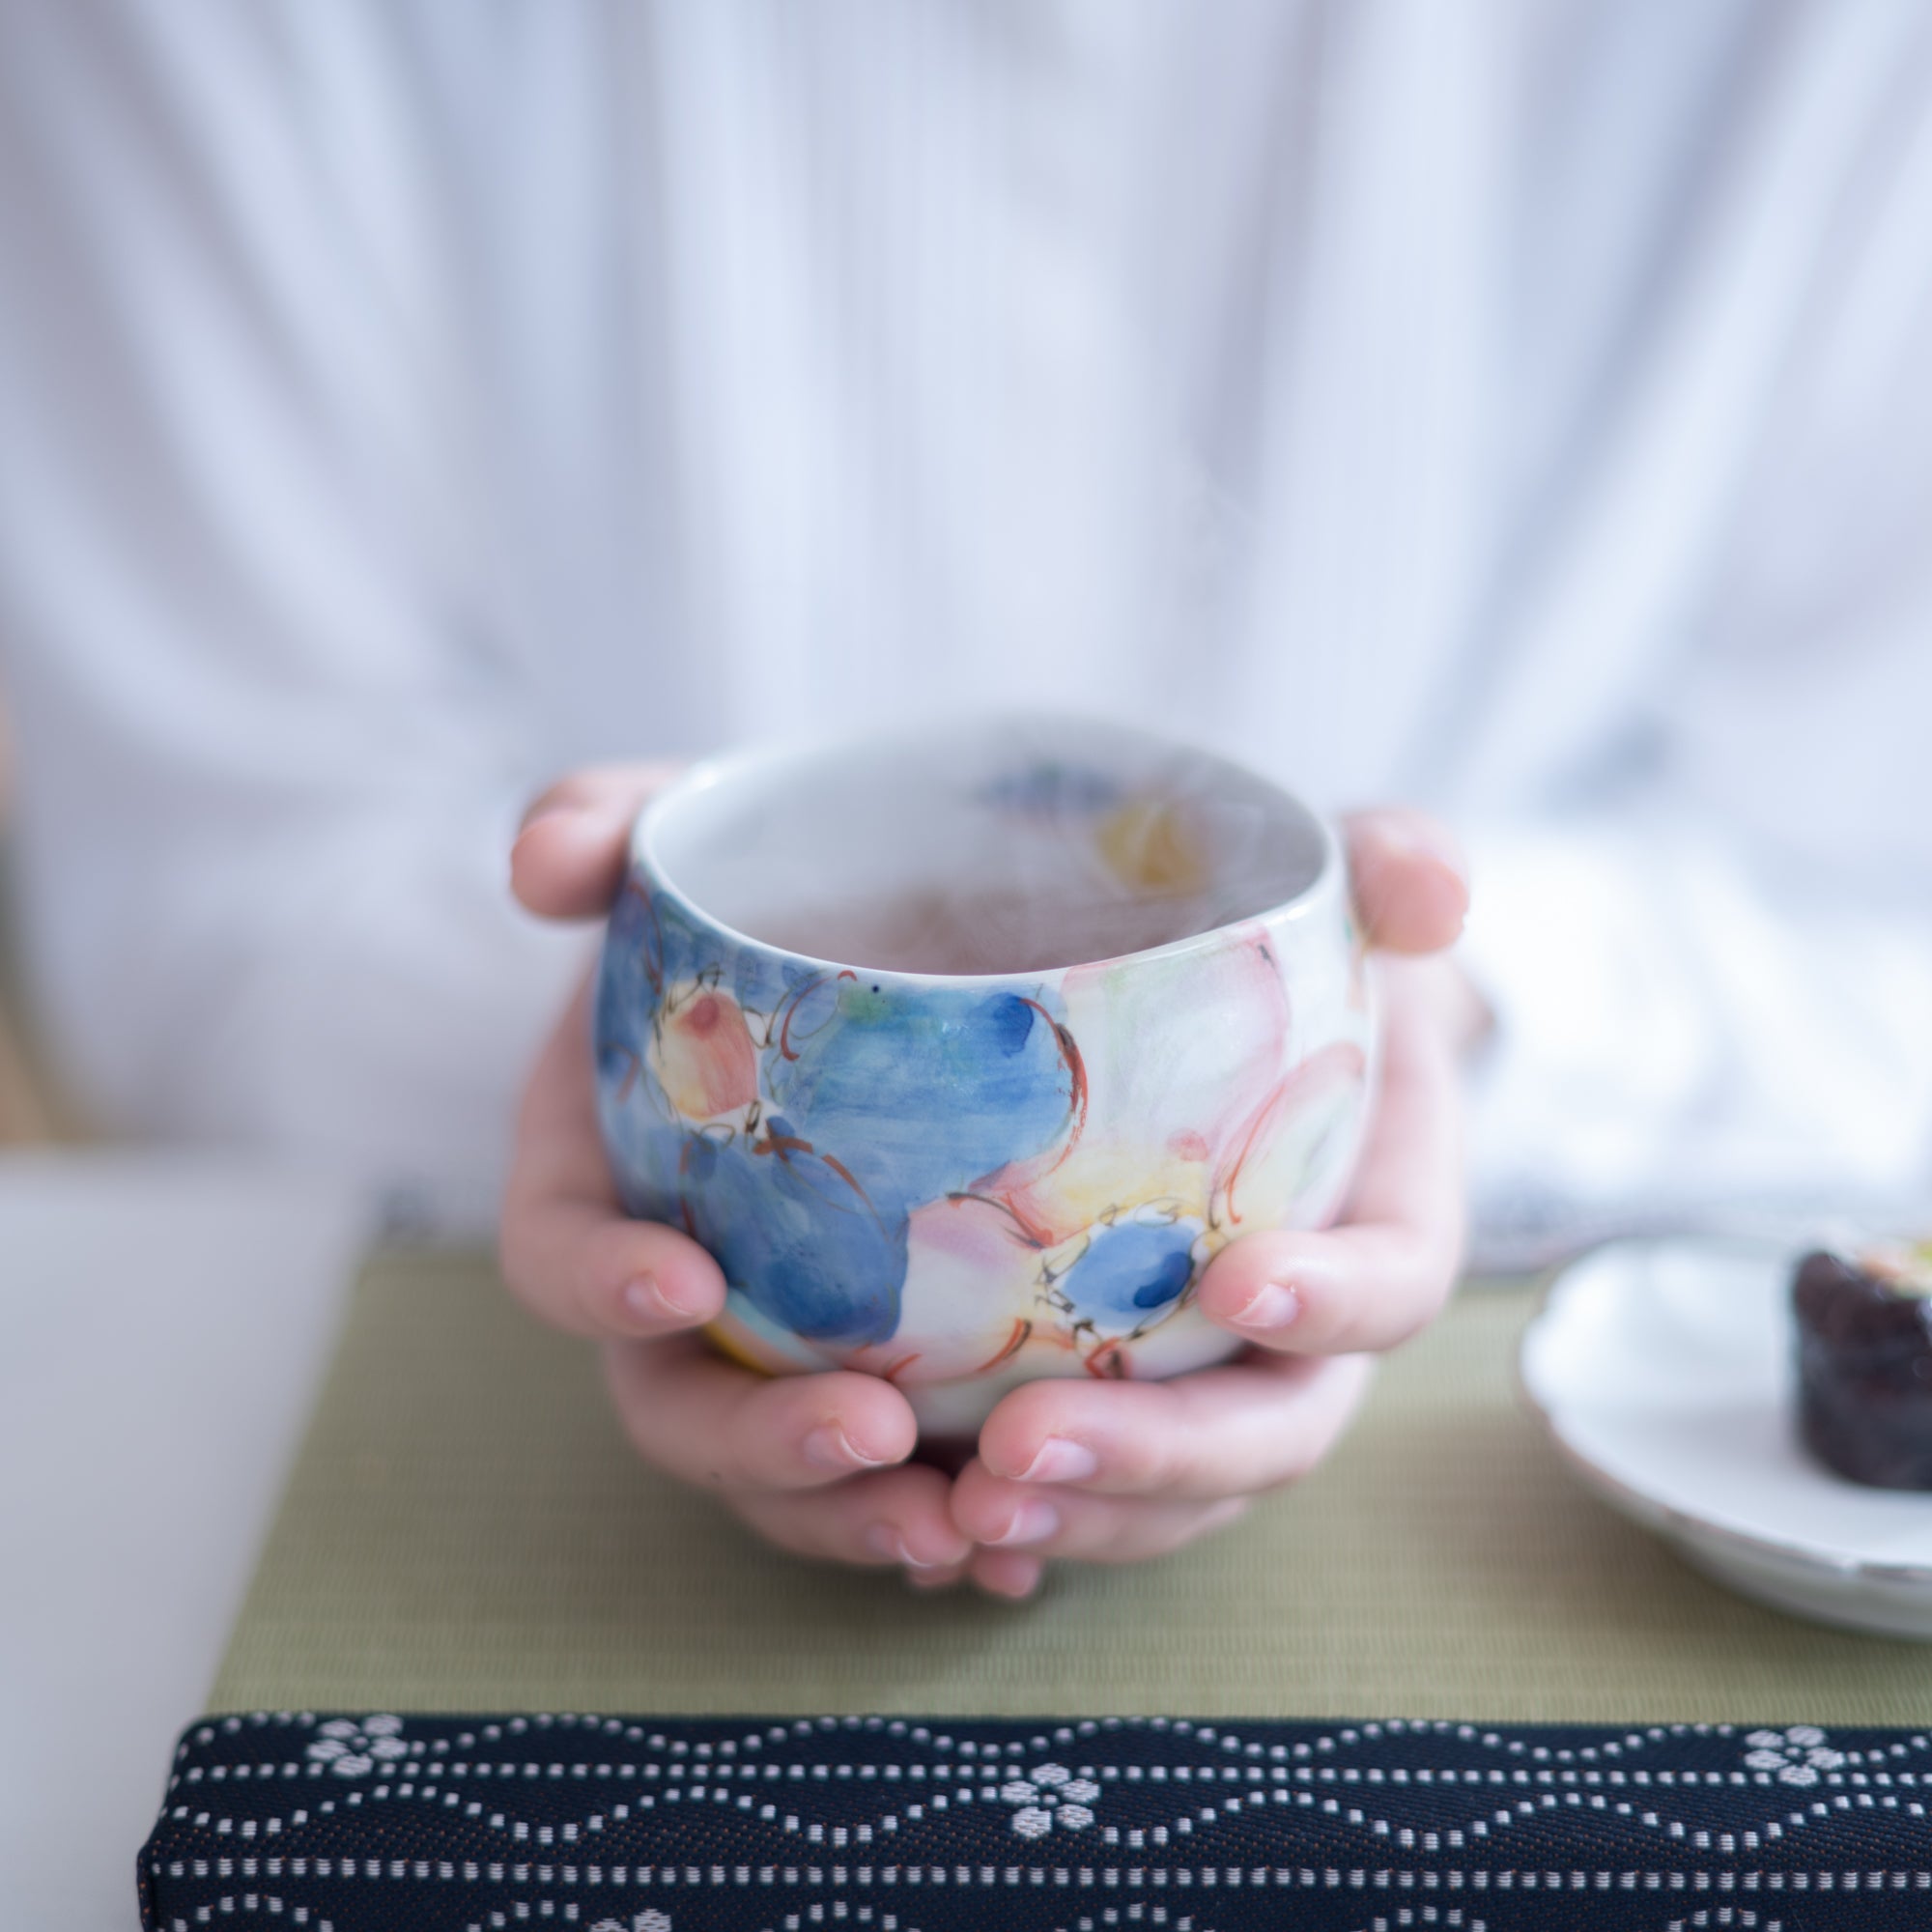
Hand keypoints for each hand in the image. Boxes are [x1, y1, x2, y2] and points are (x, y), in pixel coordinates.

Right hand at [502, 767, 972, 1579]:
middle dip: (758, 1444)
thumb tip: (540, 866)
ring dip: (858, 1518)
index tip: (689, 1284)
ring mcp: (779, 1339)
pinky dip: (943, 1518)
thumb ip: (604, 823)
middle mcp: (679, 1281)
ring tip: (963, 1533)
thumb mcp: (691, 829)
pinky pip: (893, 1474)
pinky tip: (1022, 1555)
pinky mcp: (880, 1369)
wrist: (902, 930)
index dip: (598, 1285)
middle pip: (677, 1404)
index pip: (558, 1252)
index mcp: (602, 1173)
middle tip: (874, 1443)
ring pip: (785, 1468)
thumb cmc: (775, 884)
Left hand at [947, 811, 1474, 1598]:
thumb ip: (1397, 871)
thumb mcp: (1347, 899)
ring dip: (1073, 1518)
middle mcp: (1303, 1340)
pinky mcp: (1118, 1402)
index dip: (1333, 1302)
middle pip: (1263, 1438)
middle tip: (1022, 1447)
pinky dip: (1022, 1529)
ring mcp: (1209, 1386)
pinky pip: (1086, 1496)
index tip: (1233, 1278)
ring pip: (1167, 1498)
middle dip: (1156, 1459)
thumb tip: (1429, 887)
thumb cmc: (1297, 972)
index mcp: (1382, 1229)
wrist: (1230, 1032)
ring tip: (959, 1510)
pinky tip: (925, 1528)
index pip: (1388, 1290)